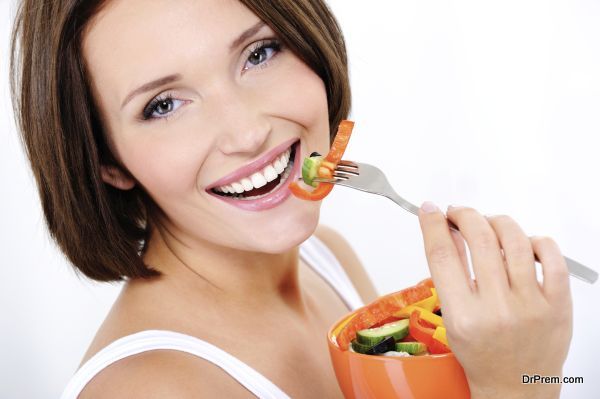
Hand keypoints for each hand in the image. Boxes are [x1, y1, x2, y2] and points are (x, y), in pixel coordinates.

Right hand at [417, 203, 572, 398]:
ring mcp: (531, 306)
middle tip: (458, 214)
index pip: (442, 254)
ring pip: (514, 239)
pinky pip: (551, 256)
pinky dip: (536, 241)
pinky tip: (524, 244)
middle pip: (479, 238)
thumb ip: (449, 276)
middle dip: (464, 215)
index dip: (432, 224)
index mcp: (462, 316)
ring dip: (496, 221)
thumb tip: (447, 231)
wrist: (515, 389)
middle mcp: (496, 309)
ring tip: (489, 225)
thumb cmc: (481, 355)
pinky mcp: (559, 305)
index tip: (430, 210)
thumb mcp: (453, 319)